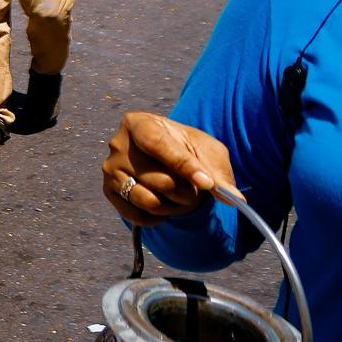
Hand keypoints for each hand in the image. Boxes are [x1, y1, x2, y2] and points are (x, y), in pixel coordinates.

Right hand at [101, 112, 236, 226]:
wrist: (164, 156)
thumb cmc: (186, 148)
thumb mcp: (207, 150)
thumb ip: (218, 171)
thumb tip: (232, 198)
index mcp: (139, 123)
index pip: (159, 145)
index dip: (184, 166)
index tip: (207, 183)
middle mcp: (117, 146)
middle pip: (159, 180)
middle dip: (186, 192)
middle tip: (195, 190)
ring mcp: (110, 170)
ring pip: (148, 200)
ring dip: (174, 207)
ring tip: (181, 199)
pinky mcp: (108, 191)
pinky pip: (137, 215)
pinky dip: (157, 217)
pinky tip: (165, 206)